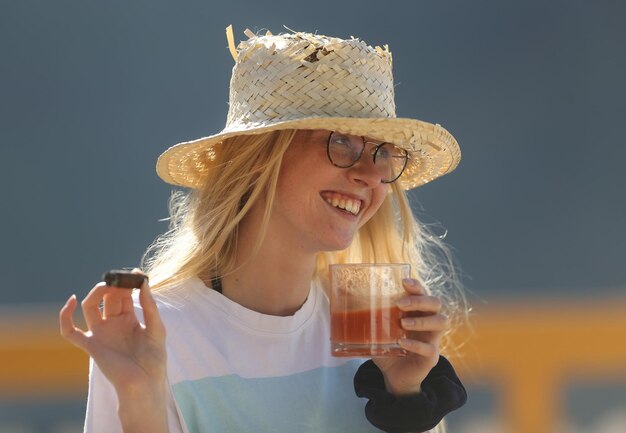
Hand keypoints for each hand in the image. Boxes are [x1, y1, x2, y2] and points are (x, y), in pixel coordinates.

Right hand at [59, 271, 166, 395]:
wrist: (145, 383)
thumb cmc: (154, 358)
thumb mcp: (156, 327)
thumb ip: (150, 305)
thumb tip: (144, 281)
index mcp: (129, 319)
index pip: (124, 295)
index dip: (128, 283)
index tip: (136, 274)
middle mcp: (113, 324)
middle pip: (107, 297)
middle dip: (114, 286)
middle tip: (121, 279)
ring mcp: (100, 333)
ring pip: (90, 306)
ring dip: (95, 292)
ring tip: (106, 285)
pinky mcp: (90, 345)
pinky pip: (70, 331)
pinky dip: (65, 316)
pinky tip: (71, 301)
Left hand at [372, 278, 448, 396]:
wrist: (393, 376)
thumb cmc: (386, 346)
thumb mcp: (373, 328)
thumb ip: (362, 312)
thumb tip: (340, 292)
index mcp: (416, 311)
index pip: (423, 292)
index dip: (417, 285)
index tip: (404, 281)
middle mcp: (428, 322)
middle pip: (436, 303)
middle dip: (419, 300)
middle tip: (400, 303)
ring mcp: (433, 339)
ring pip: (441, 322)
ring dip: (422, 320)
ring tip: (403, 322)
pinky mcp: (431, 357)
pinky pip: (431, 348)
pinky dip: (416, 344)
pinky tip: (402, 342)